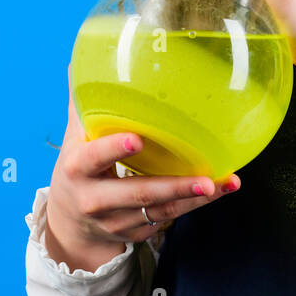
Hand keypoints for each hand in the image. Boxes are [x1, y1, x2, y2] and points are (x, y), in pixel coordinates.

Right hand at [46, 63, 240, 263]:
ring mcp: (118, 220)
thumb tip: (79, 63)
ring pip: (162, 210)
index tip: (137, 140)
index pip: (94, 158)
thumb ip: (83, 105)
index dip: (114, 150)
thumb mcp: (74, 139)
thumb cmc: (79, 168)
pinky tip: (221, 188)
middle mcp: (96, 199)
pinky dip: (196, 204)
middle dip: (174, 188)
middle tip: (205, 180)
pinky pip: (170, 217)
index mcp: (78, 169)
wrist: (70, 224)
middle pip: (139, 193)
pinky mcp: (137, 232)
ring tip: (226, 183)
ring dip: (197, 198)